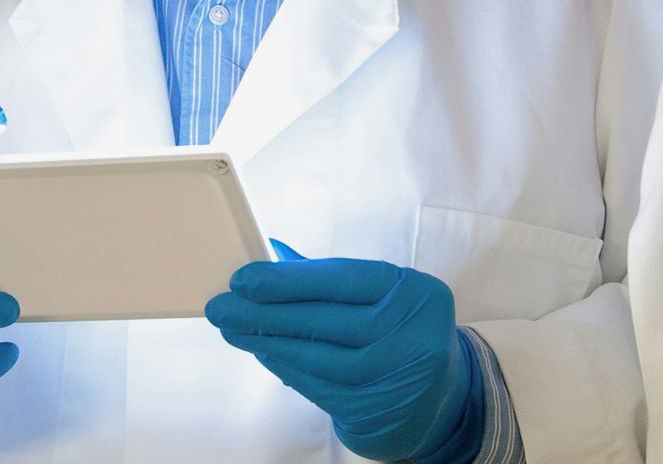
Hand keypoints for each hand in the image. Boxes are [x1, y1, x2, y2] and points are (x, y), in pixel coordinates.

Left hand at [205, 253, 482, 462]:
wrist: (441, 398)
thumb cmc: (400, 331)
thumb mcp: (383, 296)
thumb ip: (332, 277)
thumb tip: (272, 253)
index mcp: (415, 292)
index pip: (342, 280)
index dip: (288, 281)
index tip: (243, 280)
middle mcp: (413, 335)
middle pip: (325, 320)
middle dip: (265, 313)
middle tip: (221, 307)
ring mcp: (396, 376)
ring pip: (318, 357)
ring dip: (267, 342)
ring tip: (232, 329)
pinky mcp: (377, 410)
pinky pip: (318, 386)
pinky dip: (285, 367)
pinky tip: (262, 352)